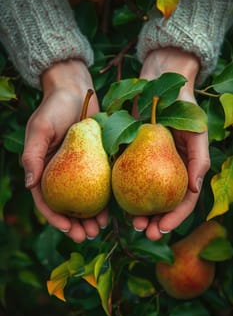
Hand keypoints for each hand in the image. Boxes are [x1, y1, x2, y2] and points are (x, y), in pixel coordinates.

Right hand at [22, 59, 107, 241]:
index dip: (54, 217)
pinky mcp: (96, 163)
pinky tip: (111, 213)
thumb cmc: (54, 107)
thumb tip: (28, 184)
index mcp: (44, 169)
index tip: (67, 229)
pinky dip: (104, 200)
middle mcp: (61, 174)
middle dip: (74, 224)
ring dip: (90, 217)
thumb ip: (32, 156)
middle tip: (86, 236)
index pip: (46, 199)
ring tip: (99, 229)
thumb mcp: (40, 129)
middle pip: (66, 205)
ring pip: (84, 200)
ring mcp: (80, 170)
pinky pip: (100, 186)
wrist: (77, 91)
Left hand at [132, 47, 209, 239]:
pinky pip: (126, 177)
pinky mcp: (129, 154)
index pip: (183, 200)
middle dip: (156, 222)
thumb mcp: (196, 132)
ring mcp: (147, 164)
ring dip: (139, 212)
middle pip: (162, 203)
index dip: (175, 218)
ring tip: (132, 224)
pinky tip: (117, 204)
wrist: (157, 82)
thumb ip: (199, 160)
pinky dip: (124, 192)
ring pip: (143, 195)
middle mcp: (166, 170)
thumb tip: (194, 190)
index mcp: (184, 168)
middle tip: (145, 233)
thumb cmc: (181, 105)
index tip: (162, 230)